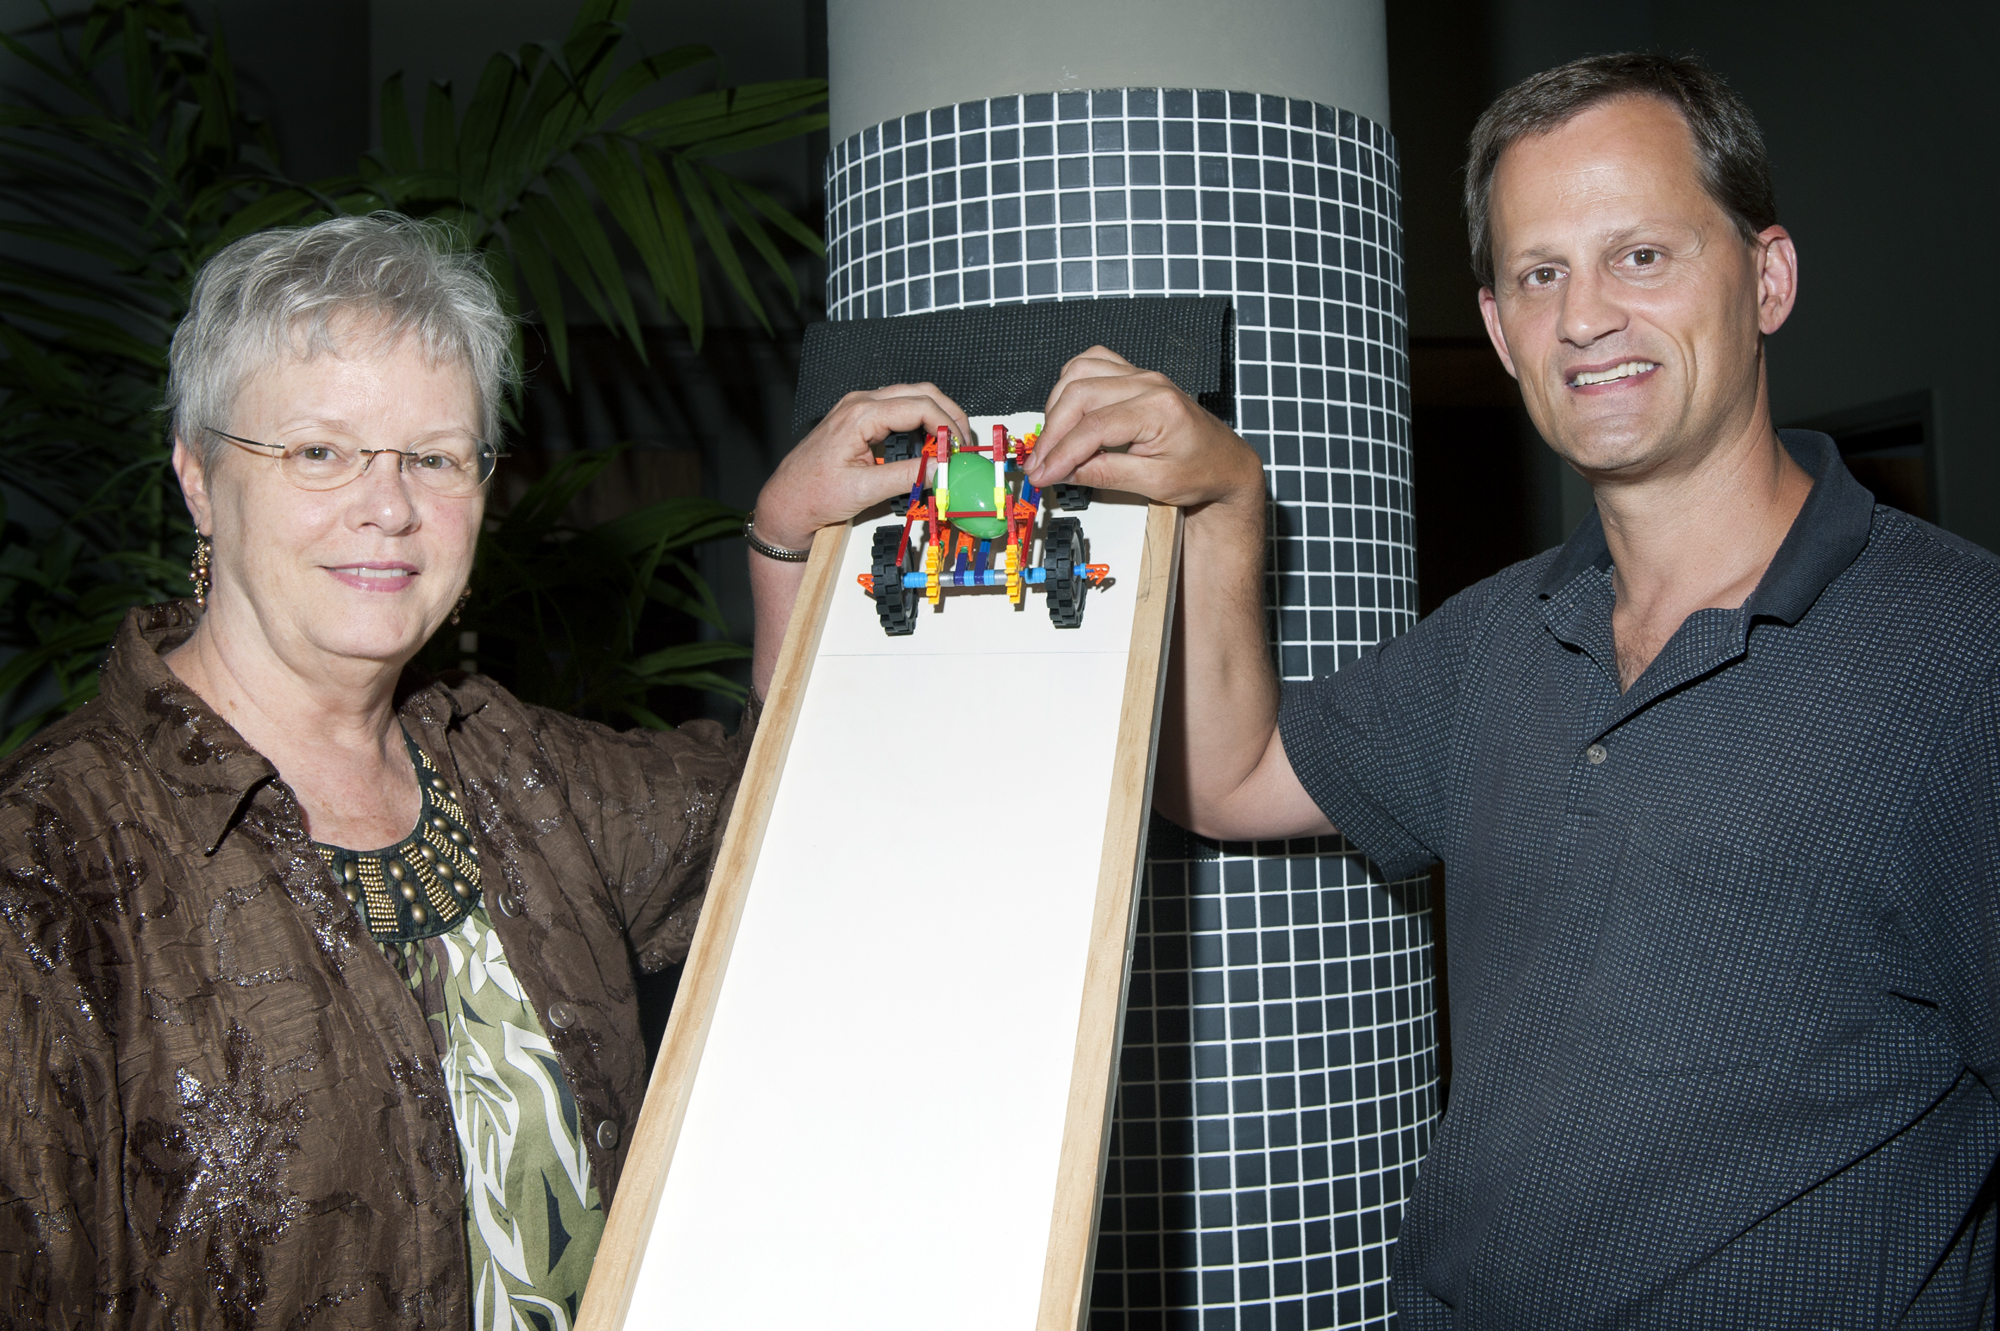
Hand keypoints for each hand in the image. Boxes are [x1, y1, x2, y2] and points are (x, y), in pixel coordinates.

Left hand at [754, 383, 973, 548]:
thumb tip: (941, 468)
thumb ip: (906, 476)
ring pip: (911, 397)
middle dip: (949, 415)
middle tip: (963, 443)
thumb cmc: (813, 495)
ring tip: (949, 446)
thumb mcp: (864, 490)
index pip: (919, 406)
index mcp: (860, 414)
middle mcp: (860, 403)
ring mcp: (859, 408)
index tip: (959, 449)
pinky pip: (898, 410)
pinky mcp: (860, 419)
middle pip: (920, 393)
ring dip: (936, 417)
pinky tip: (928, 445)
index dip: (947, 426)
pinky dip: (920, 422)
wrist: (786, 502)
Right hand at [1024, 346, 1264, 511]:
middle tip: (1039, 465)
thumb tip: (1064, 472)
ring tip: (1051, 442)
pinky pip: (1092, 363)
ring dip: (1056, 406)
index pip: (1093, 426)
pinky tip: (1066, 410)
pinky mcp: (1135, 375)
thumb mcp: (1155, 483)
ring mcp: (1142, 374)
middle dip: (1051, 433)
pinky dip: (1070, 384)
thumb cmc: (1201, 471)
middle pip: (1079, 395)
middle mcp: (1149, 382)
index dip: (1060, 453)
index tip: (1042, 474)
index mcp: (1158, 408)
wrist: (1225, 461)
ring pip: (1079, 373)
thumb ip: (1106, 474)